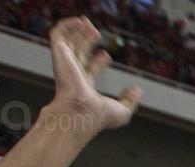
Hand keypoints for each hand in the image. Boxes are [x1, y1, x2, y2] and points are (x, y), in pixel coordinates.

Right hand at [45, 17, 140, 132]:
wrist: (81, 112)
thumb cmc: (99, 116)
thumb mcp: (122, 112)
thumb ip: (130, 101)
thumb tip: (137, 90)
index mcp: (83, 87)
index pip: (88, 70)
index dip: (98, 61)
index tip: (107, 55)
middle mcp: (72, 75)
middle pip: (77, 53)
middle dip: (86, 41)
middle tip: (97, 32)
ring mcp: (65, 64)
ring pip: (66, 41)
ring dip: (77, 30)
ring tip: (88, 23)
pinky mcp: (59, 55)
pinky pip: (57, 34)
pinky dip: (67, 25)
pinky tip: (81, 22)